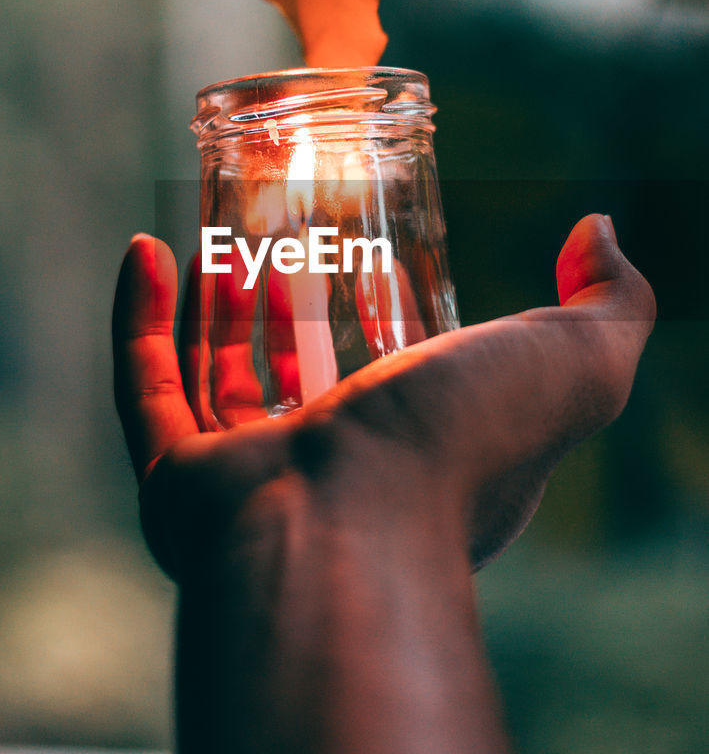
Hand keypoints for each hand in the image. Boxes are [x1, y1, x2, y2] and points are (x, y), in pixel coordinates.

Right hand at [112, 214, 654, 580]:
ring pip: (215, 387)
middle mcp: (330, 486)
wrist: (348, 523)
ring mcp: (246, 488)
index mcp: (416, 463)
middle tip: (278, 238)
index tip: (371, 252)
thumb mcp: (574, 362)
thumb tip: (598, 230)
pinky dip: (139, 320)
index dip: (380, 312)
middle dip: (280, 310)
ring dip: (213, 310)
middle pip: (294, 382)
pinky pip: (145, 390)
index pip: (393, 383)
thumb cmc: (462, 448)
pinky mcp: (175, 483)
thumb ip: (613, 301)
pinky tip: (144, 250)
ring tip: (215, 237)